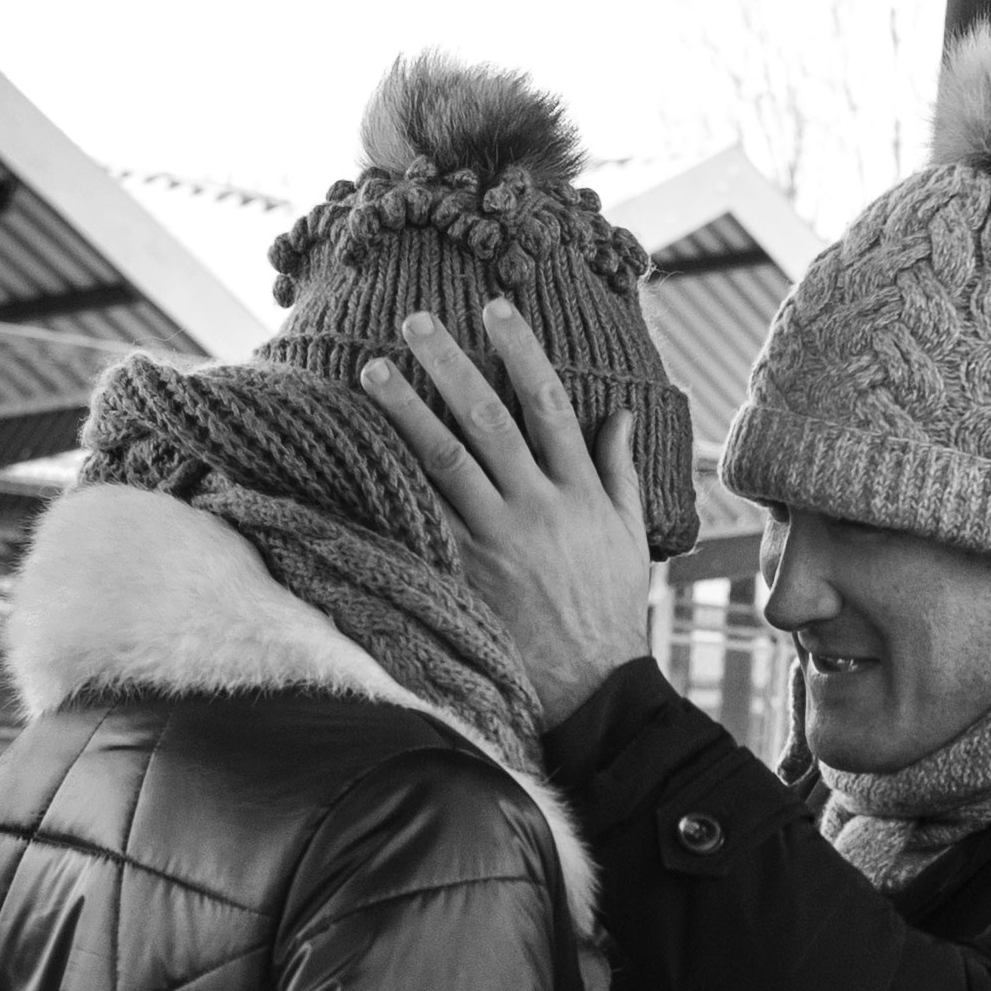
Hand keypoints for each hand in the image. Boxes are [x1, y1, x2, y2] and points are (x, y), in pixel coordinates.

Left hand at [360, 300, 651, 728]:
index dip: (521, 350)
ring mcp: (498, 539)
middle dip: (450, 363)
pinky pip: (424, 520)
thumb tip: (623, 415)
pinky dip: (393, 486)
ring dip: (405, 411)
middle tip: (414, 319)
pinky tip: (360, 455)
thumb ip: (621, 471)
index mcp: (580, 489)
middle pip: (487, 419)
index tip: (495, 307)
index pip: (549, 403)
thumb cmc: (610, 608)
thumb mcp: (630, 534)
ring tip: (371, 370)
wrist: (591, 683)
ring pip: (445, 460)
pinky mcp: (466, 572)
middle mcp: (538, 505)